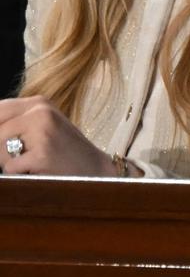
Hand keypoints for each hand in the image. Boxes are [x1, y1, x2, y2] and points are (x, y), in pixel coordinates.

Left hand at [0, 96, 121, 176]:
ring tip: (32, 161)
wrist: (94, 168)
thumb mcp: (43, 124)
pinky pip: (10, 167)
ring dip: (10, 161)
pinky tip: (38, 169)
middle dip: (2, 148)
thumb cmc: (64, 149)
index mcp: (39, 103)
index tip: (6, 140)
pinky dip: (20, 173)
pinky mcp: (42, 155)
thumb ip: (15, 121)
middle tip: (22, 153)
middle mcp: (40, 112)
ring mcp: (42, 133)